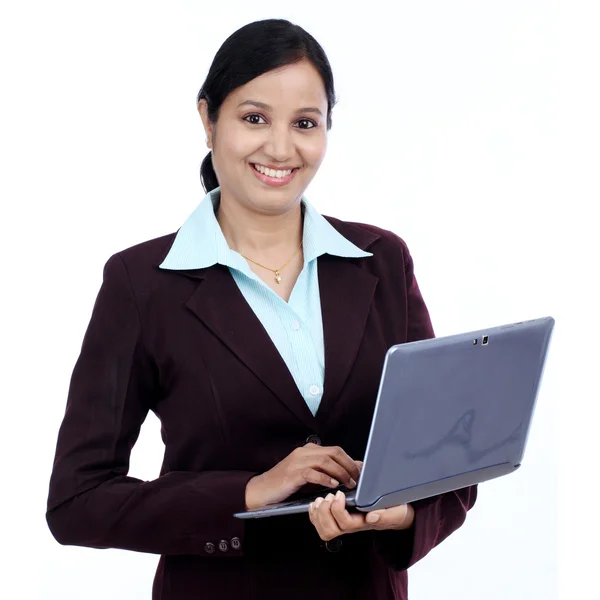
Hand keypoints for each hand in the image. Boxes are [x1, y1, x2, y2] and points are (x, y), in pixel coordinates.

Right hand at [245, 444, 361, 509]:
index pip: (335, 450)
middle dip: (349, 465)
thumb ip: (326, 472)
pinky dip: (325, 479)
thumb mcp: (309, 476)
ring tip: (348, 484)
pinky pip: (313, 472)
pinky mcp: (292, 474)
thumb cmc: (286, 484)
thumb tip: (349, 471)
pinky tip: (332, 486)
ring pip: (325, 461)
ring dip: (340, 473)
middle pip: (333, 452)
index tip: (361, 472)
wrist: (261, 490)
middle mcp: (304, 452)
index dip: (350, 460)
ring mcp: (297, 462)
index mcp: (308, 450)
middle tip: (357, 479)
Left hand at [308, 490, 414, 540]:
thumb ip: (385, 515)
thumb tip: (372, 516)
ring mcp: (343, 525)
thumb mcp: (395, 512)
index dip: (337, 509)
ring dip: (318, 513)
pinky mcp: (338, 519)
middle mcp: (351, 526)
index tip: (340, 494)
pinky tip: (316, 503)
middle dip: (324, 512)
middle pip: (330, 530)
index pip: (345, 524)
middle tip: (329, 496)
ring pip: (324, 530)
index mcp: (363, 523)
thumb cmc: (394, 511)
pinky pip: (320, 524)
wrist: (394, 513)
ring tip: (321, 499)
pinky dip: (314, 514)